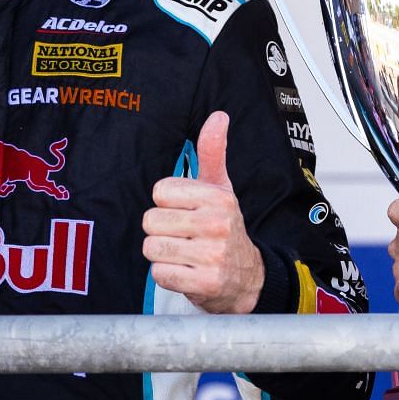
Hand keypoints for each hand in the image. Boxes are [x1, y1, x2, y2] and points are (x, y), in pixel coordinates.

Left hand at [143, 111, 265, 312]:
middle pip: (151, 221)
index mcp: (218, 198)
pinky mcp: (205, 283)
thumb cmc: (225, 229)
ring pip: (152, 248)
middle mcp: (218, 225)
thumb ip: (212, 152)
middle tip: (183, 236)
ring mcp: (212, 256)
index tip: (185, 212)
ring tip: (183, 254)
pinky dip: (167, 275)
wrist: (247, 278)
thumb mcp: (221, 189)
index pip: (160, 192)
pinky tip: (186, 272)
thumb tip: (219, 116)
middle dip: (161, 231)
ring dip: (162, 255)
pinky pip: (160, 273)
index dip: (167, 204)